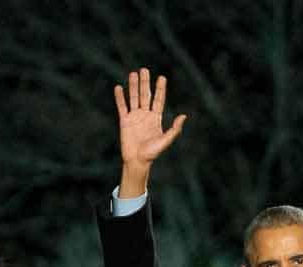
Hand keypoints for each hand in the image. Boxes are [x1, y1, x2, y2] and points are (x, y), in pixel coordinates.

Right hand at [115, 67, 186, 197]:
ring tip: (133, 74)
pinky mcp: (124, 122)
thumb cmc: (152, 153)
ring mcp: (134, 117)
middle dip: (145, 83)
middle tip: (144, 70)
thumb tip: (183, 116)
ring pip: (134, 98)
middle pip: (145, 95)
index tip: (161, 78)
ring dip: (133, 86)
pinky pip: (121, 107)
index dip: (160, 89)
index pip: (158, 100)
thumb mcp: (166, 140)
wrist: (137, 161)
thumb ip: (174, 129)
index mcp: (156, 118)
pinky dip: (120, 98)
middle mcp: (145, 115)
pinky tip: (119, 88)